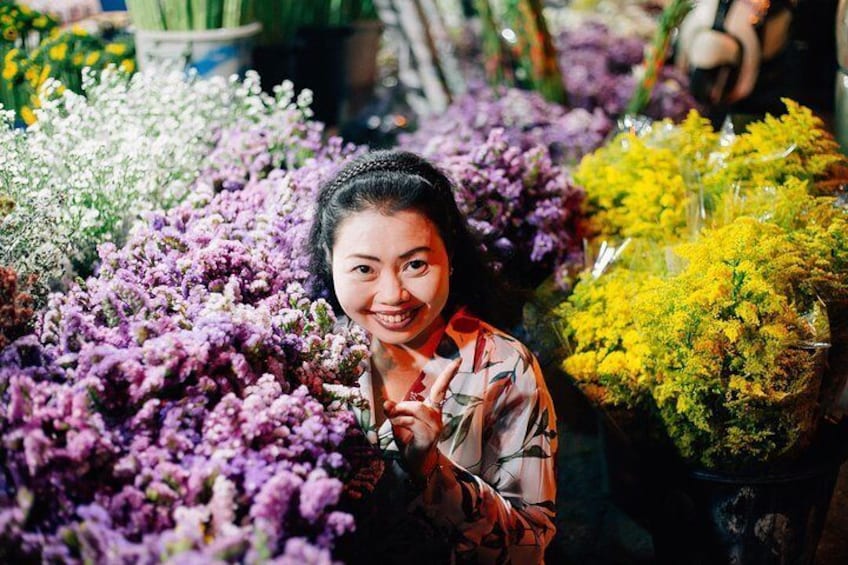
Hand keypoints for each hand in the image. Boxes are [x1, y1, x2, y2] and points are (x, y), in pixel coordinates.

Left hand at [383, 359, 460, 479]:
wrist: (416, 464)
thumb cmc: (409, 442)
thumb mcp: (399, 422)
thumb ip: (394, 411)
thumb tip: (386, 403)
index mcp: (432, 410)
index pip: (442, 389)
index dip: (449, 374)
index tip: (459, 360)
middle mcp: (437, 417)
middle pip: (420, 403)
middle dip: (402, 407)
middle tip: (390, 412)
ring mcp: (435, 428)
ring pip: (417, 411)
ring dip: (400, 414)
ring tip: (393, 421)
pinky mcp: (429, 436)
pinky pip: (412, 423)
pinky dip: (400, 422)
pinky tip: (396, 427)